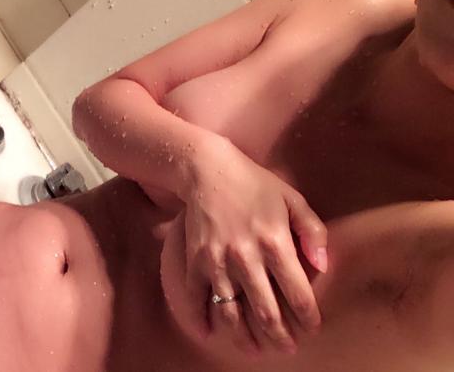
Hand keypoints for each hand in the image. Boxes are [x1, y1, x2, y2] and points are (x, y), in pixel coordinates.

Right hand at [176, 137, 326, 354]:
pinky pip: (197, 299)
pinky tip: (209, 333)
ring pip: (232, 313)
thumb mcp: (293, 199)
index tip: (311, 329)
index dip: (308, 317)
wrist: (207, 170)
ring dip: (244, 337)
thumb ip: (313, 232)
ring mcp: (218, 262)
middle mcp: (247, 258)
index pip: (298, 293)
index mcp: (276, 243)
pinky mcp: (196, 262)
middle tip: (287, 348)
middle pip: (267, 312)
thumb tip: (324, 265)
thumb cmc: (254, 183)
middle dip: (280, 336)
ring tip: (254, 350)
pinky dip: (202, 320)